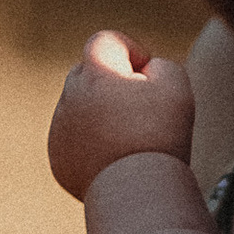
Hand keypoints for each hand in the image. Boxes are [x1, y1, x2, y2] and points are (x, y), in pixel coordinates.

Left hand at [50, 29, 197, 199]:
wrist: (137, 193)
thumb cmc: (161, 135)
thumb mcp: (176, 84)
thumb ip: (159, 64)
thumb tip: (143, 72)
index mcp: (95, 72)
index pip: (106, 41)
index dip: (131, 51)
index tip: (147, 75)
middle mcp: (69, 96)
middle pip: (88, 72)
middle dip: (112, 82)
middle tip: (141, 108)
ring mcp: (59, 129)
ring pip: (79, 107)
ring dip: (101, 114)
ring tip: (130, 139)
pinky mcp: (58, 159)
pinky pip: (74, 140)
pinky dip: (93, 144)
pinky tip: (117, 160)